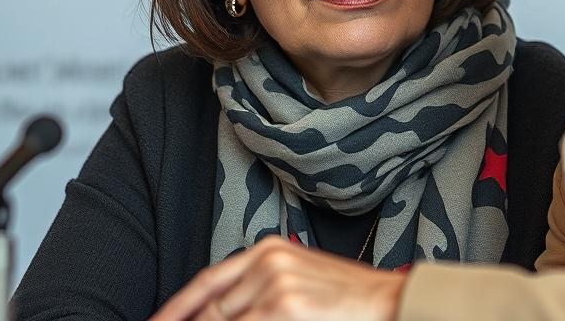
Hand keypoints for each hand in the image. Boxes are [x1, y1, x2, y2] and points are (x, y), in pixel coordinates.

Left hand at [149, 235, 405, 320]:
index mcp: (268, 250)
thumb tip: (219, 314)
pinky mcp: (283, 308)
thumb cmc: (347, 298)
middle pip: (211, 309)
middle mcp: (267, 261)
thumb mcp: (298, 282)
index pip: (207, 282)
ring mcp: (275, 285)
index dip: (175, 309)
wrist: (389, 300)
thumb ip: (258, 292)